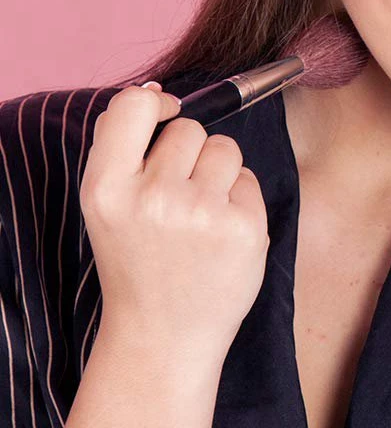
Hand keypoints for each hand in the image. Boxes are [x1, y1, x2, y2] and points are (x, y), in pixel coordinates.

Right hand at [79, 81, 270, 369]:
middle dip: (190, 154)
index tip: (166, 115)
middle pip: (191, 129)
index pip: (131, 106)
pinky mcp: (243, 227)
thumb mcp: (107, 206)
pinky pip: (248, 180)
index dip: (156, 103)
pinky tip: (220, 234)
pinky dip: (240, 201)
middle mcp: (152, 196)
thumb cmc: (138, 261)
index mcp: (106, 188)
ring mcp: (201, 212)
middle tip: (179, 199)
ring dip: (220, 173)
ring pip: (226, 149)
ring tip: (201, 215)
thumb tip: (156, 93)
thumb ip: (122, 150)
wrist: (163, 334)